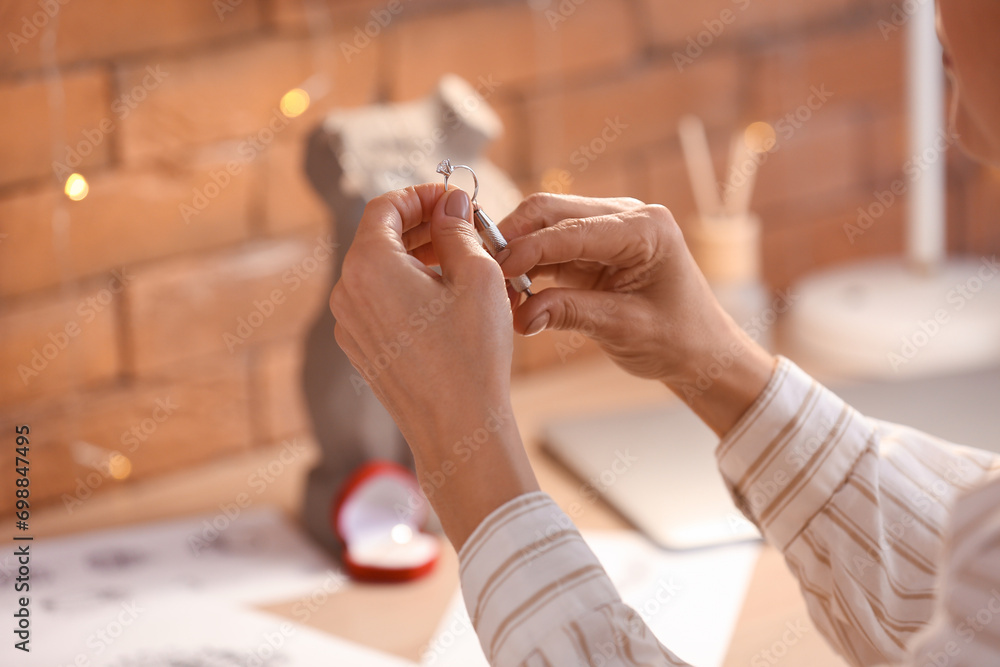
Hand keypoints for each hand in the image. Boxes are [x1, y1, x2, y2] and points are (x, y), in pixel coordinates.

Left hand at [330, 184, 537, 548]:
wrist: (457, 428)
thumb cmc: (471, 353)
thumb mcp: (477, 275)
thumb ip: (458, 228)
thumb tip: (450, 203)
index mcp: (367, 265)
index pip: (385, 206)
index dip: (422, 195)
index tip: (454, 199)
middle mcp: (346, 292)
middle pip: (379, 237)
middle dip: (423, 226)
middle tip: (465, 225)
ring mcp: (349, 324)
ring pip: (380, 271)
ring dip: (417, 257)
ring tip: (462, 260)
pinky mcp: (361, 349)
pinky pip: (380, 302)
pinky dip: (408, 288)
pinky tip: (446, 297)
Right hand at [496, 193, 775, 435]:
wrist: (699, 349)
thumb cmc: (677, 339)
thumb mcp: (626, 329)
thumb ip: (572, 314)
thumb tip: (520, 316)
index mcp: (645, 228)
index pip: (572, 230)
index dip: (528, 249)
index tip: (493, 272)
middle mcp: (626, 215)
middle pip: (550, 211)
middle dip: (512, 239)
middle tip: (480, 273)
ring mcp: (608, 226)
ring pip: (544, 223)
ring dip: (515, 250)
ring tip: (491, 285)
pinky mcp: (594, 244)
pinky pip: (550, 244)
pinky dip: (527, 263)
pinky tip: (509, 289)